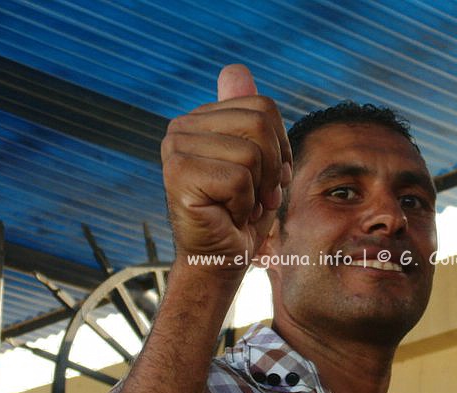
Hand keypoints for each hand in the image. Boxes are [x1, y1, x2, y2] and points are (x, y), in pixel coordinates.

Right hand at [161, 64, 291, 271]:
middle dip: (273, 169)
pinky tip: (226, 215)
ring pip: (252, 153)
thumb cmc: (241, 214)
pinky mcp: (177, 175)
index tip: (268, 178)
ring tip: (239, 206)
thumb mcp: (259, 163)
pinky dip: (244, 204)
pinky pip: (238, 178)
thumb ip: (249, 118)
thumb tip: (235, 69)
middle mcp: (181, 127)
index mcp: (201, 118)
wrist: (220, 260)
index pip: (263, 106)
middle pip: (260, 123)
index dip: (280, 148)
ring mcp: (175, 148)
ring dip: (257, 190)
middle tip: (256, 197)